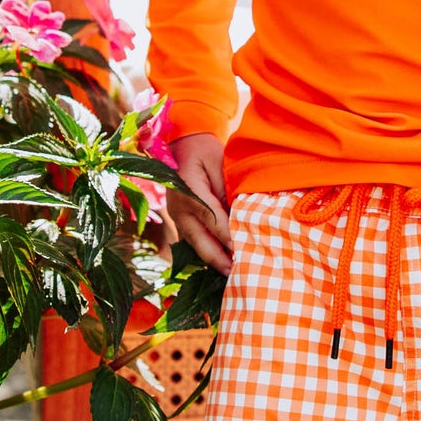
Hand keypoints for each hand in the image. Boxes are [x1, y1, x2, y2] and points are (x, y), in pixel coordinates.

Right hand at [165, 133, 233, 276]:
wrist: (181, 145)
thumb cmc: (204, 151)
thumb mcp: (219, 163)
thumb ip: (227, 189)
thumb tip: (240, 215)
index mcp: (188, 191)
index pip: (212, 218)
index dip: (228, 237)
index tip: (243, 251)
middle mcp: (179, 209)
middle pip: (201, 242)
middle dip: (221, 261)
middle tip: (240, 275)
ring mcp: (177, 218)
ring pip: (196, 246)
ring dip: (215, 261)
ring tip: (234, 274)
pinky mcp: (180, 222)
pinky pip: (194, 242)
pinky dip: (209, 253)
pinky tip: (223, 263)